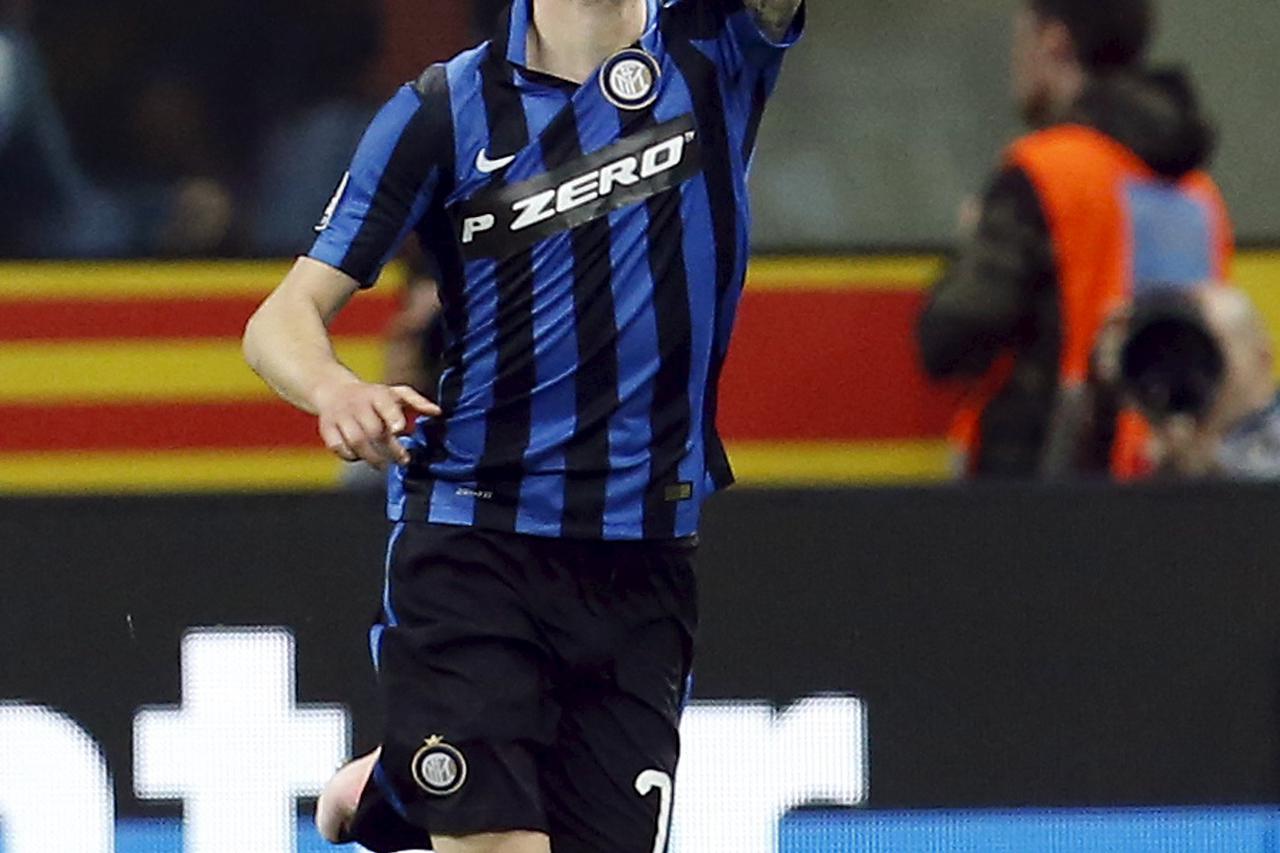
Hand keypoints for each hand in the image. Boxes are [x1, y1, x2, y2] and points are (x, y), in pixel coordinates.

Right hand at [314, 379, 440, 469]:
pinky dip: (351, 456)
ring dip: (371, 457)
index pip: (385, 404)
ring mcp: (340, 416)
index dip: (392, 416)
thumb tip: (438, 412)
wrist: (334, 390)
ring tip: (383, 464)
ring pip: (355, 441)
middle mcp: (357, 404)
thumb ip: (417, 402)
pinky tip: (360, 457)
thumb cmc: (372, 396)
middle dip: (389, 449)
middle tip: (402, 460)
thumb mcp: (395, 393)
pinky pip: (338, 447)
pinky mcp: (327, 428)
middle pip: (372, 430)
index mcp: (377, 394)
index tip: (400, 430)